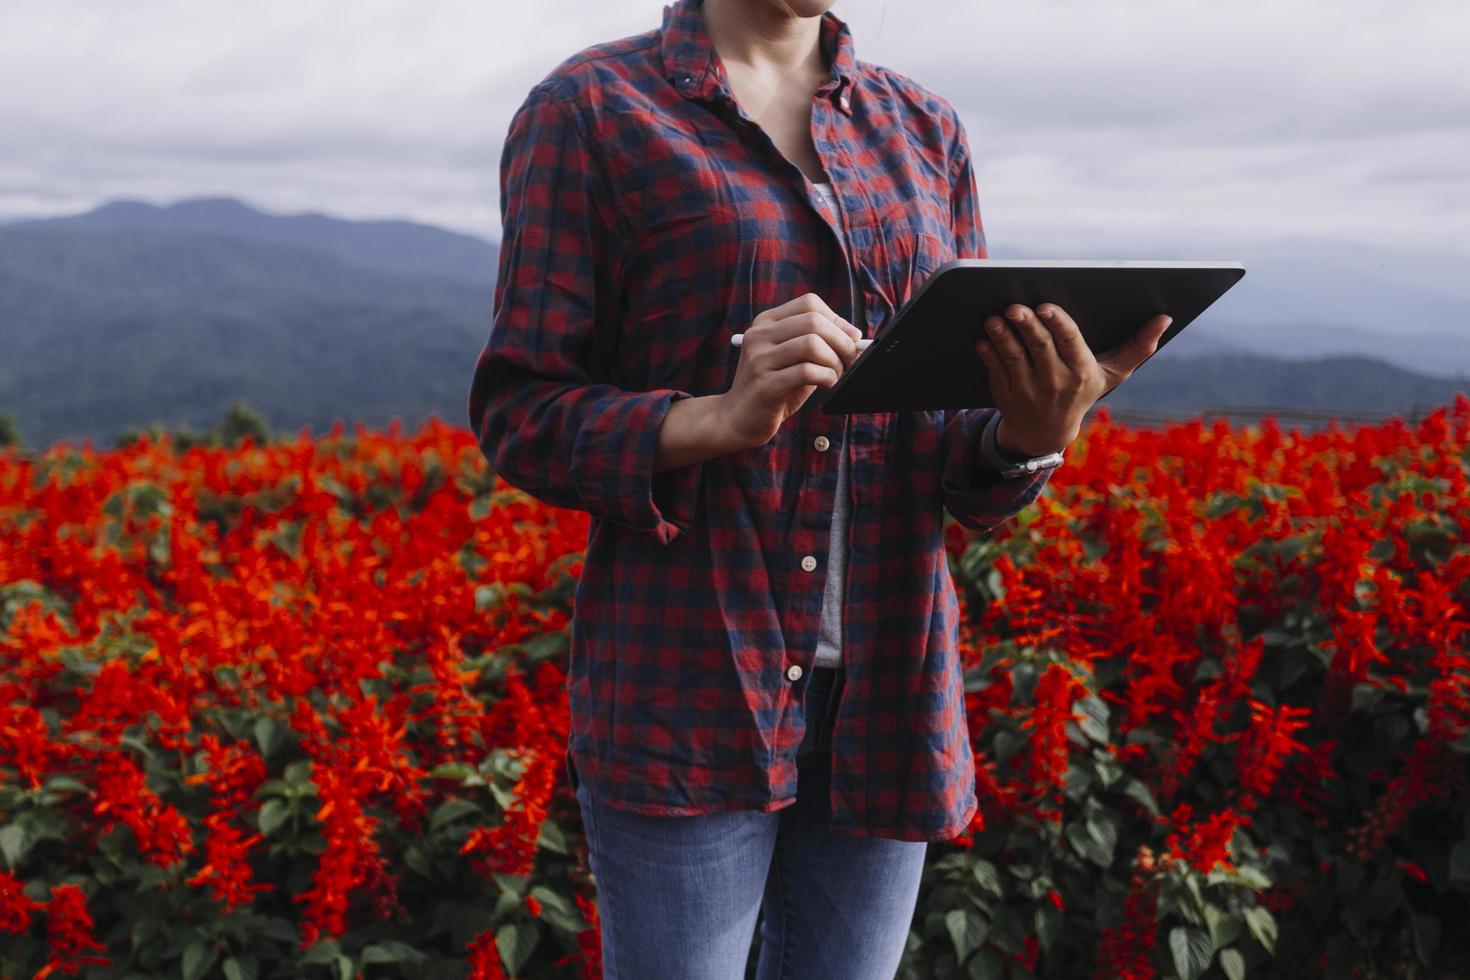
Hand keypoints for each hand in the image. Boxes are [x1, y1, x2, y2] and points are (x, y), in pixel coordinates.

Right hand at [717, 292, 862, 448]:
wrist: (736, 419)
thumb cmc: (772, 388)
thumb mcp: (791, 359)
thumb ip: (817, 345)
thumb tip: (854, 336)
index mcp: (765, 323)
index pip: (809, 304)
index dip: (837, 320)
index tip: (849, 339)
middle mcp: (759, 335)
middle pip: (814, 321)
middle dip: (841, 342)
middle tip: (849, 360)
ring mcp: (759, 359)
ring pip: (812, 344)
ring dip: (834, 362)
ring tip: (835, 375)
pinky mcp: (765, 384)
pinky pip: (807, 371)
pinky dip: (827, 377)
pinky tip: (826, 385)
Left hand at [973, 303, 1172, 456]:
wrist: (1047, 432)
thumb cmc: (1082, 391)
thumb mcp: (1112, 373)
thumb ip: (1138, 347)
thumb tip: (1165, 319)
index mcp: (1081, 371)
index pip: (1069, 342)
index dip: (1057, 323)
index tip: (1045, 306)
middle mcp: (1055, 382)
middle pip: (1039, 347)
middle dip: (1026, 325)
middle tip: (1014, 306)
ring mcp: (1028, 391)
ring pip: (1013, 358)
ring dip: (1002, 337)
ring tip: (994, 319)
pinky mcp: (1005, 396)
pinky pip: (995, 372)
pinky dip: (988, 355)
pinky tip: (983, 340)